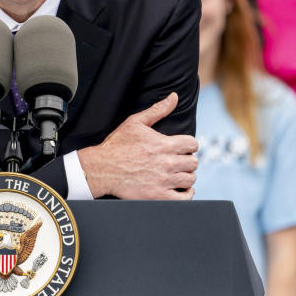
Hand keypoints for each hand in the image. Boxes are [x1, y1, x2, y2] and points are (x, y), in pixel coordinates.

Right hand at [78, 92, 197, 199]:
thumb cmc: (117, 144)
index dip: (189, 145)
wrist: (102, 168)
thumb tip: (174, 97)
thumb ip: (158, 110)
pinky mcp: (158, 196)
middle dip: (187, 160)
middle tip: (178, 161)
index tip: (182, 148)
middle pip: (193, 163)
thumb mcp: (135, 122)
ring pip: (190, 179)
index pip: (193, 144)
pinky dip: (187, 194)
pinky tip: (181, 189)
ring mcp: (163, 181)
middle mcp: (166, 163)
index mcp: (163, 144)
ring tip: (178, 174)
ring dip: (186, 176)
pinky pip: (184, 198)